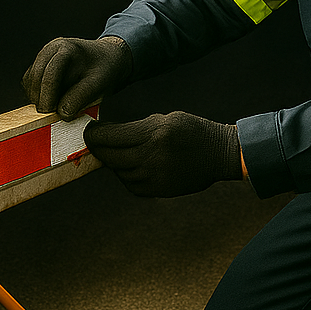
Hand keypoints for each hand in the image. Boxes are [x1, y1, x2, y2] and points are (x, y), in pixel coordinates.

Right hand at [22, 36, 131, 118]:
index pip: (50, 73)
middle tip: (51, 115)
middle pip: (36, 77)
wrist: (107, 59)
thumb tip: (62, 113)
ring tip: (56, 107)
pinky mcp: (39, 66)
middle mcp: (51, 49)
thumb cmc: (105, 70)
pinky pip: (29, 83)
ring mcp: (43, 56)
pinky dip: (37, 95)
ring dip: (38, 97)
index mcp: (67, 48)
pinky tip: (52, 101)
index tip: (51, 112)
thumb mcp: (99, 83)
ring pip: (29, 81)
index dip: (48, 95)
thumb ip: (81, 96)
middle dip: (41, 98)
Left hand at [83, 112, 241, 196]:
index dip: (94, 134)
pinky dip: (127, 174)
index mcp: (155, 133)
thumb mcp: (167, 119)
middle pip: (109, 156)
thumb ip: (137, 128)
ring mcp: (154, 176)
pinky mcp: (157, 190)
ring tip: (118, 151)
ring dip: (114, 161)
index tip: (91, 130)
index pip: (110, 137)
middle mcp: (152, 156)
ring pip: (118, 171)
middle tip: (95, 141)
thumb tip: (107, 135)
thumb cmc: (192, 130)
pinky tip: (133, 164)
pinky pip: (130, 183)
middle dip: (98, 147)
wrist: (220, 154)